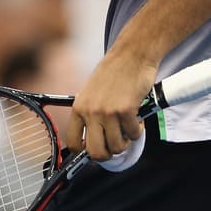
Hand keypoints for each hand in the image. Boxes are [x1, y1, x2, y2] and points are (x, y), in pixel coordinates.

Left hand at [66, 44, 157, 161]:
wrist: (131, 55)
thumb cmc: (113, 73)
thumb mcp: (91, 93)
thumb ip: (90, 114)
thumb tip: (92, 140)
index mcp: (79, 108)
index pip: (73, 142)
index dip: (85, 153)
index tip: (96, 152)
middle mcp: (91, 112)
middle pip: (96, 152)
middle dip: (109, 154)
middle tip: (116, 145)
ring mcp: (108, 112)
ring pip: (117, 147)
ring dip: (126, 141)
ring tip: (127, 127)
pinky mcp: (126, 110)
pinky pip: (133, 134)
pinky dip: (137, 130)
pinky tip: (136, 118)